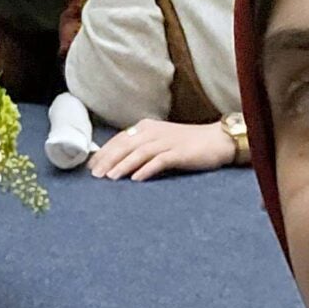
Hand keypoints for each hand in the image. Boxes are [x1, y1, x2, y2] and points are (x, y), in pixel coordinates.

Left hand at [90, 120, 239, 181]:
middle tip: (95, 175)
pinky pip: (160, 161)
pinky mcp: (180, 152)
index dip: (104, 152)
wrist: (217, 141)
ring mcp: (167, 142)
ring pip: (140, 153)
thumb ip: (141, 148)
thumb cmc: (186, 144)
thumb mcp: (160, 141)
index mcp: (147, 128)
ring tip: (110, 178)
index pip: (120, 139)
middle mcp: (154, 132)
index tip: (91, 165)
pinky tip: (136, 179)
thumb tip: (118, 161)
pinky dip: (147, 169)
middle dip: (108, 160)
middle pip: (126, 145)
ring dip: (123, 165)